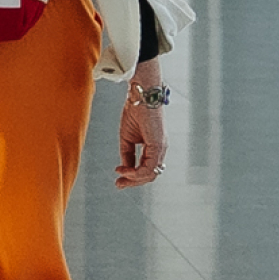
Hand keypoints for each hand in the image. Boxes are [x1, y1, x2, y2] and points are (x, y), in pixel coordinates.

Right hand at [113, 60, 166, 188]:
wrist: (140, 95)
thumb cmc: (135, 111)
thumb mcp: (127, 138)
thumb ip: (127, 155)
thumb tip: (125, 169)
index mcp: (154, 147)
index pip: (146, 169)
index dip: (132, 176)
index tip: (118, 176)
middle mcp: (160, 149)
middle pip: (149, 175)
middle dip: (133, 182)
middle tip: (118, 184)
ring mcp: (161, 148)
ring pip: (150, 174)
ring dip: (133, 179)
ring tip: (120, 176)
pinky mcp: (158, 145)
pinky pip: (149, 167)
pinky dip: (136, 173)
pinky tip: (124, 170)